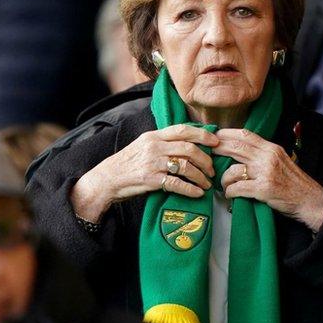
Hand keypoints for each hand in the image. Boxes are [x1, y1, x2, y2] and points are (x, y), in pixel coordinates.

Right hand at [71, 125, 219, 221]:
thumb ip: (163, 142)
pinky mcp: (151, 180)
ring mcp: (153, 163)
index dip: (202, 134)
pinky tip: (197, 193)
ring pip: (186, 166)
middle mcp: (155, 147)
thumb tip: (189, 142)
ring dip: (201, 176)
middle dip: (205, 159)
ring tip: (206, 184)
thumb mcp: (144, 145)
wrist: (106, 179)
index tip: (216, 141)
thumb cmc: (128, 163)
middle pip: (189, 148)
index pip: (183, 130)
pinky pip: (177, 183)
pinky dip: (190, 189)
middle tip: (212, 169)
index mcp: (154, 136)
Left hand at [214, 128, 322, 231]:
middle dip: (217, 150)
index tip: (215, 137)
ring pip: (233, 170)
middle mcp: (268, 157)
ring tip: (224, 185)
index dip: (227, 134)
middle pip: (236, 147)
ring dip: (224, 179)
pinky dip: (230, 192)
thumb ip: (263, 155)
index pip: (246, 134)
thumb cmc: (294, 183)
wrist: (310, 200)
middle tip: (208, 154)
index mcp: (272, 148)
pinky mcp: (264, 189)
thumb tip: (241, 151)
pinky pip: (237, 188)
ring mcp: (266, 173)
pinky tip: (231, 195)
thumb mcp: (281, 161)